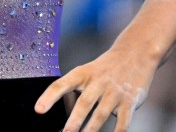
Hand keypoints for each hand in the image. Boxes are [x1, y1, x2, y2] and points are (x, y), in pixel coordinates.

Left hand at [34, 48, 150, 131]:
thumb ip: (77, 91)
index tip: (38, 110)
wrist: (136, 52)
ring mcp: (115, 92)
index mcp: (83, 73)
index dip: (49, 98)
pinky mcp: (130, 100)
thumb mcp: (88, 72)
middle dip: (74, 121)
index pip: (62, 85)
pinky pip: (123, 121)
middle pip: (84, 102)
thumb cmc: (106, 67)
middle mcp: (98, 82)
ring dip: (91, 129)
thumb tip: (66, 113)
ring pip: (101, 114)